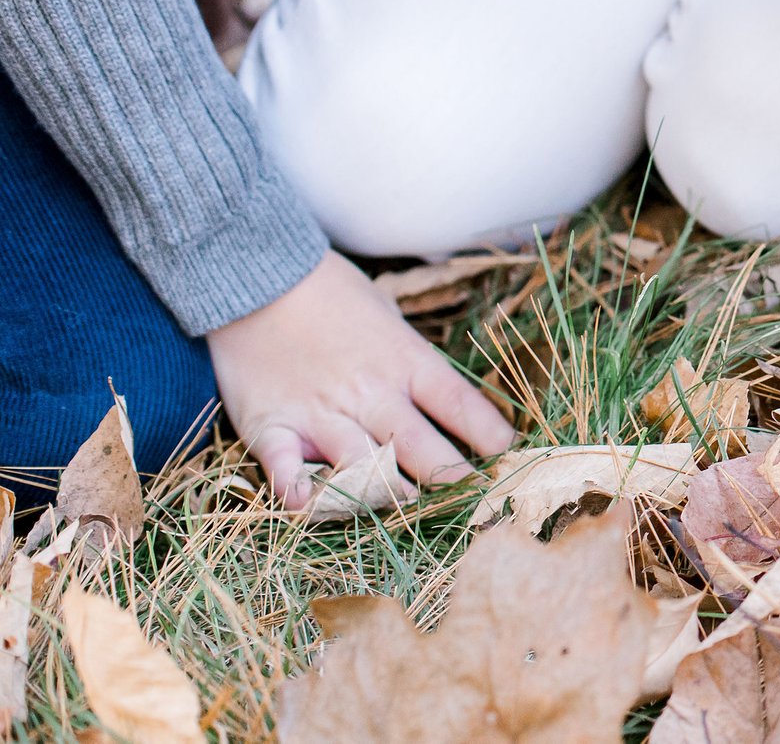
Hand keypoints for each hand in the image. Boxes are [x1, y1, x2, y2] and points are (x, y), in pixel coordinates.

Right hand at [206, 251, 516, 511]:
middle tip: (471, 501)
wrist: (260, 277)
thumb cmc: (333, 294)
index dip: (488, 435)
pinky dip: (297, 491)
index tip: (508, 458)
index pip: (460, 404)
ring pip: (363, 466)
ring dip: (388, 494)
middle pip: (421, 446)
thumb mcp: (389, 318)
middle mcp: (371, 392)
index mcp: (406, 361)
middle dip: (450, 478)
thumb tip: (448, 403)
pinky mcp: (272, 426)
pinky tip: (310, 507)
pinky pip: (285, 468)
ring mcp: (321, 412)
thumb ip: (412, 362)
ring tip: (409, 512)